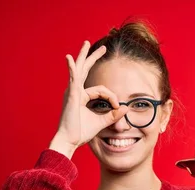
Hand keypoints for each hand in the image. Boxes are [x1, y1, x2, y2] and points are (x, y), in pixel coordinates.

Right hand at [49, 41, 128, 157]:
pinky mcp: (71, 95)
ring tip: (86, 43)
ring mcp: (72, 92)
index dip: (112, 97)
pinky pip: (73, 78)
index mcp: (81, 97)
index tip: (117, 107)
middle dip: (94, 58)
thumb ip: (113, 115)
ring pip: (80, 69)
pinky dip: (72, 68)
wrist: (69, 140)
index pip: (101, 90)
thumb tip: (125, 108)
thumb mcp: (101, 122)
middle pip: (85, 70)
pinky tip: (70, 58)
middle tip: (103, 48)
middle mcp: (75, 91)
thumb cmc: (81, 133)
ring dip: (84, 56)